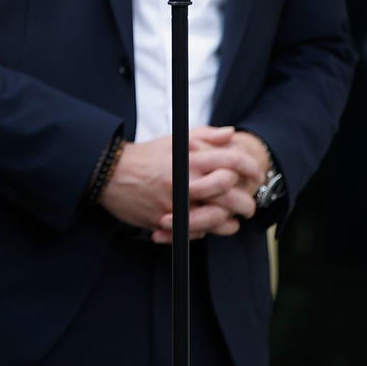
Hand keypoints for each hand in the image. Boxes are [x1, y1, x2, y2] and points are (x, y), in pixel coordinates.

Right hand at [154, 127, 268, 242]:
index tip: (256, 174)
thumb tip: (231, 134)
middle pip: (232, 195)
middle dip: (247, 202)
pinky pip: (197, 232)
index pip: (232, 162)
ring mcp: (177, 203)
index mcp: (190, 159)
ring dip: (230, 222)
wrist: (110, 173)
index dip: (251, 168)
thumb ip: (205, 135)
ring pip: (219, 220)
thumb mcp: (175, 140)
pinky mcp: (168, 221)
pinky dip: (206, 231)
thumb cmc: (145, 156)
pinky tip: (207, 224)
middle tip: (248, 204)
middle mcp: (186, 181)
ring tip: (231, 218)